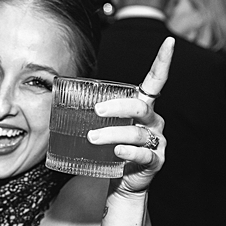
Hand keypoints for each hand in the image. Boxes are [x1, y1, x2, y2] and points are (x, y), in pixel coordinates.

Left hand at [88, 36, 172, 196]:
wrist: (121, 184)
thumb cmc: (111, 150)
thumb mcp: (105, 126)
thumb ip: (94, 111)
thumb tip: (56, 93)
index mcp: (144, 107)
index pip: (156, 81)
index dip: (163, 61)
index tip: (168, 42)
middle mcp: (154, 121)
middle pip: (140, 108)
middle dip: (118, 107)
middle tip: (96, 111)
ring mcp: (157, 142)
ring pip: (137, 134)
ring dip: (113, 134)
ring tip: (92, 138)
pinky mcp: (155, 161)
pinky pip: (144, 155)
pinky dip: (130, 153)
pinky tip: (117, 152)